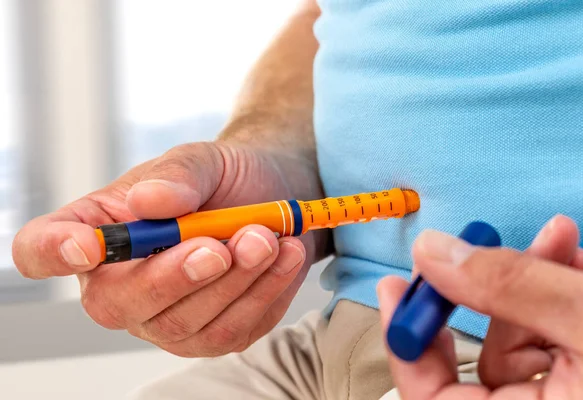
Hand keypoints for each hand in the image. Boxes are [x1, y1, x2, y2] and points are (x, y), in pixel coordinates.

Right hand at [12, 141, 324, 356]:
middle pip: (118, 303)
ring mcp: (166, 318)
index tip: (86, 247)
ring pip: (186, 324)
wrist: (277, 196)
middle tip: (222, 244)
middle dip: (177, 275)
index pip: (43, 250)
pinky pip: (234, 331)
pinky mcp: (213, 334)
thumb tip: (149, 203)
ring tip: (269, 238)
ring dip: (235, 282)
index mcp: (100, 231)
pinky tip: (285, 257)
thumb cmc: (226, 178)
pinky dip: (266, 293)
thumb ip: (178, 177)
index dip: (52, 252)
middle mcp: (122, 284)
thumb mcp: (205, 161)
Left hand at [378, 216, 582, 398]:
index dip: (405, 342)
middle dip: (483, 292)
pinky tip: (572, 267)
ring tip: (558, 242)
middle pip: (479, 364)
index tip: (396, 288)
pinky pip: (547, 344)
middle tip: (469, 247)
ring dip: (532, 285)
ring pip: (516, 345)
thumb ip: (510, 287)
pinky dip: (554, 303)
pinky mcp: (580, 388)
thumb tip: (433, 254)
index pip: (430, 397)